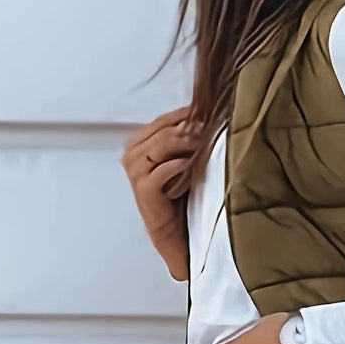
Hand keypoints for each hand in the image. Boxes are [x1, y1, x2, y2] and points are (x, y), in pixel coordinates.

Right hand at [120, 105, 202, 280]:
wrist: (175, 233)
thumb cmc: (180, 196)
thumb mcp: (182, 161)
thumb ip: (185, 138)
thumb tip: (207, 114)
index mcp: (140, 145)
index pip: (163, 120)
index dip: (186, 114)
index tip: (208, 111)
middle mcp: (134, 157)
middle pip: (161, 130)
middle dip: (188, 127)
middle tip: (210, 126)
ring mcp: (136, 174)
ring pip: (159, 147)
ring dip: (184, 142)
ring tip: (203, 142)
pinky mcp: (144, 192)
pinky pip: (160, 172)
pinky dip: (176, 166)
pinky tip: (190, 164)